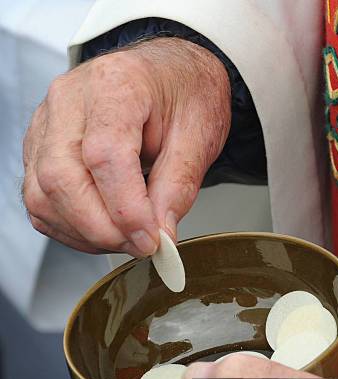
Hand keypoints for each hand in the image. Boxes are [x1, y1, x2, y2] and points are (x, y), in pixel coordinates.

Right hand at [22, 38, 230, 255]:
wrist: (168, 77)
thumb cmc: (182, 94)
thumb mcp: (199, 136)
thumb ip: (179, 187)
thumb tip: (160, 234)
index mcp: (115, 85)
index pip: (104, 156)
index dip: (126, 209)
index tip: (151, 238)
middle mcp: (70, 102)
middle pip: (61, 179)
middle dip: (102, 229)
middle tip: (142, 244)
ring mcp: (47, 125)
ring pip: (43, 196)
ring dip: (86, 233)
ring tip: (128, 236)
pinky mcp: (39, 150)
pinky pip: (40, 202)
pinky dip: (71, 228)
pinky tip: (104, 229)